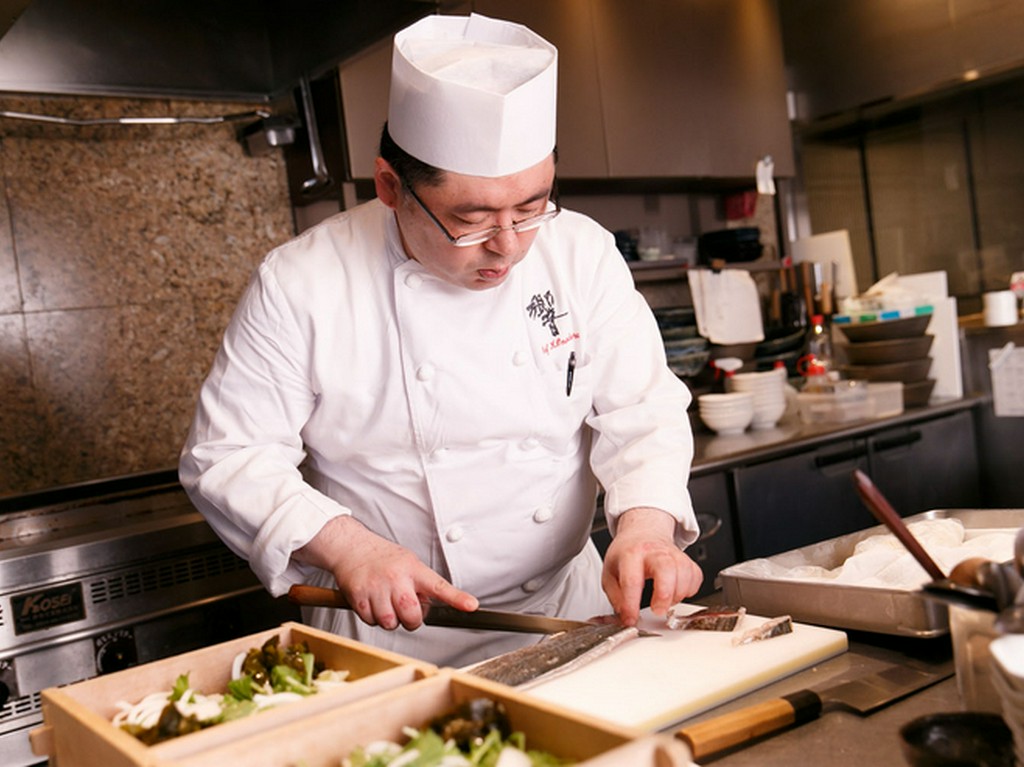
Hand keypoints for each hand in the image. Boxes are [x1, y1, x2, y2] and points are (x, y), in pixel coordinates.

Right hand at [294, 516, 477, 630]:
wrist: (351, 547)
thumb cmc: (383, 558)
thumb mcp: (408, 563)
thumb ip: (420, 585)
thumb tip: (429, 608)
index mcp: (413, 569)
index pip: (440, 586)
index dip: (457, 598)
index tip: (471, 606)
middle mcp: (396, 578)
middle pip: (412, 615)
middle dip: (411, 620)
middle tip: (404, 609)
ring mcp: (377, 588)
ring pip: (390, 623)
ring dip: (389, 620)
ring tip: (385, 602)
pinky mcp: (359, 597)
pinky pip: (371, 622)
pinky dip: (372, 618)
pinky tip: (372, 602)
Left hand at [601, 507, 702, 625]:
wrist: (643, 532)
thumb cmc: (627, 553)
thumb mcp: (610, 573)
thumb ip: (616, 597)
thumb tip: (626, 617)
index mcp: (631, 554)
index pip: (632, 580)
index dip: (631, 604)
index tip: (631, 619)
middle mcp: (654, 551)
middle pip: (666, 568)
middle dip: (664, 595)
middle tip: (657, 611)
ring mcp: (673, 554)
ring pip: (684, 573)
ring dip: (676, 595)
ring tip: (664, 601)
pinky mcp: (687, 559)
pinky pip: (695, 576)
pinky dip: (689, 590)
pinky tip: (676, 592)